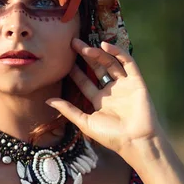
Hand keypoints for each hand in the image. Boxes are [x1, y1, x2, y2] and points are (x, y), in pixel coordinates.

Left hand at [46, 38, 164, 156]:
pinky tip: (105, 46)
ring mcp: (124, 85)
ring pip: (110, 63)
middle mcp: (112, 91)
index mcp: (99, 101)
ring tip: (84, 46)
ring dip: (98, 53)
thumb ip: (68, 110)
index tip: (63, 59)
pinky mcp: (137, 81)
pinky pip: (128, 63)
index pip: (85, 81)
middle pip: (97, 68)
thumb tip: (47, 100)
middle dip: (85, 56)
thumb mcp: (85, 122)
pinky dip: (118, 53)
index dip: (75, 71)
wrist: (135, 141)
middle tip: (72, 43)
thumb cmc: (111, 136)